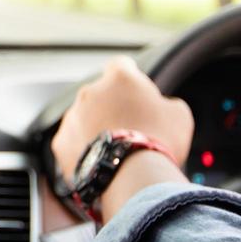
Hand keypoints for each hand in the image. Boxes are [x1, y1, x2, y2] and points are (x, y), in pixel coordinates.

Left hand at [52, 57, 193, 222]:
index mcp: (119, 78)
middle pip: (101, 95)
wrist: (133, 176)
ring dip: (95, 128)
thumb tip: (161, 108)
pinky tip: (100, 162)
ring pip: (84, 118)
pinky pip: (72, 142)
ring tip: (115, 151)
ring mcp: (72, 117)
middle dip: (112, 108)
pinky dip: (83, 150)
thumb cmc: (160, 142)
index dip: (130, 77)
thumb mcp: (179, 114)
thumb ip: (165, 103)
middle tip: (131, 130)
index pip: (121, 65)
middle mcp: (90, 92)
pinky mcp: (61, 143)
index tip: (135, 91)